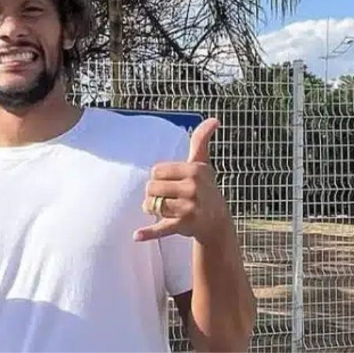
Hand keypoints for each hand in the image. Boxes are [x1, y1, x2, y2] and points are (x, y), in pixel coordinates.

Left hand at [133, 118, 229, 243]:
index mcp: (194, 170)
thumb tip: (215, 119)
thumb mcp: (203, 163)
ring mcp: (189, 208)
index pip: (156, 171)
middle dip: (154, 194)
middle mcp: (193, 188)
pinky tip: (137, 235)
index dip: (158, 178)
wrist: (217, 221)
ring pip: (152, 205)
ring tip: (166, 210)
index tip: (171, 182)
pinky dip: (149, 233)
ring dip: (152, 209)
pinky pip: (162, 228)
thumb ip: (202, 139)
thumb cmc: (205, 187)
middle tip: (169, 198)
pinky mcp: (183, 225)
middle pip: (151, 188)